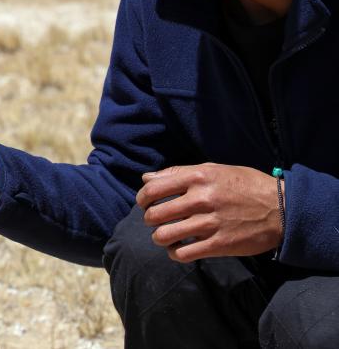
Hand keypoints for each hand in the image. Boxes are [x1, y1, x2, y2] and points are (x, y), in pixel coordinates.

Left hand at [136, 162, 283, 261]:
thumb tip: (147, 179)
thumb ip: (178, 173)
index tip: (145, 204)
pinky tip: (178, 250)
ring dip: (160, 238)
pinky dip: (175, 254)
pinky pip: (183, 254)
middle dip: (150, 220)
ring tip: (165, 237)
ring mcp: (210, 223)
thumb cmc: (245, 185)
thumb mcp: (214, 169)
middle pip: (155, 214)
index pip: (153, 189)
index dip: (142, 199)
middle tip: (156, 222)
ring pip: (164, 236)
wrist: (282, 209)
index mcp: (198, 177)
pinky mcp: (219, 245)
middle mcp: (201, 199)